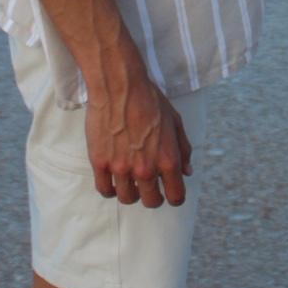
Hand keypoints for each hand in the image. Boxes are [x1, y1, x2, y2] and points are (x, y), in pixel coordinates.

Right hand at [84, 52, 192, 207]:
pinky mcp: (100, 163)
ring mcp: (121, 168)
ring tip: (130, 180)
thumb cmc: (150, 100)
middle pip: (151, 202)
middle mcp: (146, 169)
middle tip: (149, 186)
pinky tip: (114, 179)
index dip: (174, 197)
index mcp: (168, 160)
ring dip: (131, 192)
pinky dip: (110, 189)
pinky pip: (105, 190)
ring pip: (127, 198)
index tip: (170, 192)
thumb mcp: (176, 122)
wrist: (120, 86)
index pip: (175, 197)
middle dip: (153, 196)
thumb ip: (183, 149)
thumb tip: (187, 171)